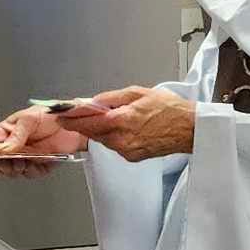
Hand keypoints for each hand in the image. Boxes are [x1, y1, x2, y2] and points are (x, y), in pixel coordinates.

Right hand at [0, 108, 88, 177]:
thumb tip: (2, 150)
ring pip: (14, 171)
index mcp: (6, 133)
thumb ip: (16, 136)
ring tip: (25, 162)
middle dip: (2, 166)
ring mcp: (25, 156)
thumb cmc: (49, 115)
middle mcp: (13, 147)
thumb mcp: (29, 119)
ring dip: (18, 170)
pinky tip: (39, 162)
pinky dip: (34, 171)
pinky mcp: (39, 164)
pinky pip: (31, 174)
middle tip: (9, 163)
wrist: (73, 124)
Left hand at [58, 87, 196, 161]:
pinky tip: (127, 128)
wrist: (188, 129)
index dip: (70, 119)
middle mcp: (120, 139)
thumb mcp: (137, 92)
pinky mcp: (131, 157)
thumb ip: (110, 98)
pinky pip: (114, 146)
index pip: (85, 122)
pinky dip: (114, 137)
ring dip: (102, 129)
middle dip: (85, 123)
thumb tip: (91, 101)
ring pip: (102, 139)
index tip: (60, 116)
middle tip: (82, 113)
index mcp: (120, 120)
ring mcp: (125, 150)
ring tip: (117, 117)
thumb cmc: (169, 109)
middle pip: (91, 132)